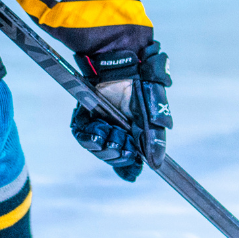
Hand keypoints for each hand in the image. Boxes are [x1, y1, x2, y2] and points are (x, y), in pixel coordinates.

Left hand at [70, 42, 172, 181]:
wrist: (122, 64)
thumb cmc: (142, 85)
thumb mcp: (153, 113)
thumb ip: (155, 139)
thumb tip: (157, 164)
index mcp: (135, 131)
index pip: (130, 157)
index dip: (129, 168)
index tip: (132, 173)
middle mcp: (118, 129)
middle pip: (113, 156)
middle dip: (117, 154)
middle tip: (123, 143)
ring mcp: (101, 122)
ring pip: (97, 148)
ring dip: (103, 145)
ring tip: (109, 130)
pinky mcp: (85, 115)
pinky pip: (81, 134)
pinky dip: (88, 135)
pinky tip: (97, 125)